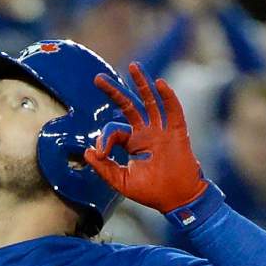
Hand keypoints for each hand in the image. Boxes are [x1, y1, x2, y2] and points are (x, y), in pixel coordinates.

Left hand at [85, 62, 208, 212]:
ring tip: (133, 66)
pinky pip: (173, 111)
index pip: (115, 130)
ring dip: (142, 84)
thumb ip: (103, 168)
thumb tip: (87, 152)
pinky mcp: (178, 133)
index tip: (102, 154)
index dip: (105, 139)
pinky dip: (168, 97)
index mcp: (133, 142)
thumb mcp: (121, 181)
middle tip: (97, 79)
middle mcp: (147, 132)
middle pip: (130, 105)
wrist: (177, 200)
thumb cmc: (151, 192)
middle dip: (114, 91)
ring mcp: (162, 130)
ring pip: (151, 102)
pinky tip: (160, 83)